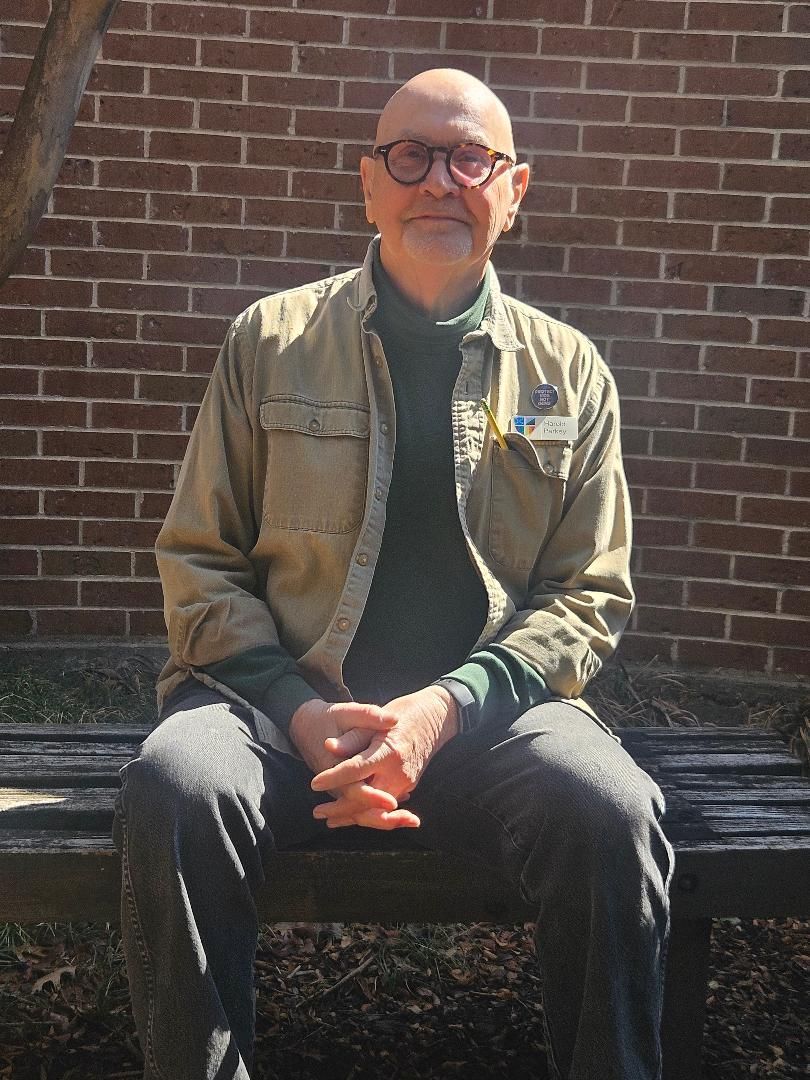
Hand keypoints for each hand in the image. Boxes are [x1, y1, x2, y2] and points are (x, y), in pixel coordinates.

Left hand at [309, 686, 459, 827]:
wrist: (436, 718)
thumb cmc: (404, 714)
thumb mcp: (378, 718)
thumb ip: (353, 737)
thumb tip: (328, 746)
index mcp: (388, 752)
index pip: (356, 770)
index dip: (334, 777)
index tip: (314, 783)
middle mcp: (398, 772)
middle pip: (366, 801)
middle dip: (341, 809)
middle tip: (317, 812)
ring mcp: (406, 782)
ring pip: (376, 809)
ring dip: (352, 815)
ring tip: (329, 819)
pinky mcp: (409, 786)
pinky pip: (385, 805)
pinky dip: (367, 812)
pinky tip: (350, 815)